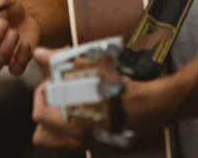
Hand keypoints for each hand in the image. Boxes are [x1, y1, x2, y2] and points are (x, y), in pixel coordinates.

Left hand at [29, 47, 176, 149]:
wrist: (159, 103)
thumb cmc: (126, 84)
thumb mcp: (95, 66)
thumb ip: (63, 61)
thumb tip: (39, 54)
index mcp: (73, 122)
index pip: (39, 114)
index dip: (41, 94)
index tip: (53, 81)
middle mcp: (79, 138)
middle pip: (42, 135)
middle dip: (45, 113)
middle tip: (57, 95)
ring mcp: (92, 144)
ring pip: (59, 140)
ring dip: (58, 121)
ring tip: (71, 100)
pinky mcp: (104, 144)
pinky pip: (78, 140)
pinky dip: (76, 126)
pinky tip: (90, 106)